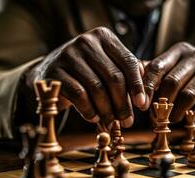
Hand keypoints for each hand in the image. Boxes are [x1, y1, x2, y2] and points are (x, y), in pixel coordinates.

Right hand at [25, 27, 145, 126]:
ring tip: (111, 123)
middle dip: (123, 103)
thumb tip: (143, 97)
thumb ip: (125, 74)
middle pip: (114, 77)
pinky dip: (89, 110)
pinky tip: (94, 118)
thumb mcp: (106, 65)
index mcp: (104, 37)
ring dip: (107, 111)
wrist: (50, 71)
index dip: (137, 86)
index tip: (142, 105)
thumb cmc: (86, 70)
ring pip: (97, 88)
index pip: (128, 62)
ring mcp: (68, 55)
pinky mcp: (55, 71)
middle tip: (128, 121)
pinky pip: (78, 95)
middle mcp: (86, 42)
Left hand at [142, 42, 194, 121]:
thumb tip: (130, 82)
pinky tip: (192, 117)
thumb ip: (155, 72)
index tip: (141, 105)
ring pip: (188, 94)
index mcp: (179, 51)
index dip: (146, 87)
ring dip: (177, 111)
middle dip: (162, 103)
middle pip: (171, 82)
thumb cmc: (192, 76)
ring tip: (173, 119)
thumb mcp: (175, 68)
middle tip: (158, 116)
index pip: (157, 67)